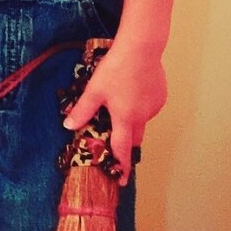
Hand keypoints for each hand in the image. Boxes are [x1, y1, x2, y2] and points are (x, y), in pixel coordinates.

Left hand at [61, 43, 167, 185]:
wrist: (141, 48)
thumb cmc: (116, 68)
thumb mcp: (94, 90)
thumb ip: (83, 110)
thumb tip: (69, 126)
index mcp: (125, 118)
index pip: (122, 150)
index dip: (120, 167)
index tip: (121, 182)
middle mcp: (143, 117)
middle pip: (134, 139)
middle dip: (125, 145)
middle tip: (116, 147)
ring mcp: (154, 107)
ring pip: (142, 122)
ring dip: (132, 123)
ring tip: (120, 107)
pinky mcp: (160, 96)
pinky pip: (149, 109)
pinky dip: (140, 108)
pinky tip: (131, 93)